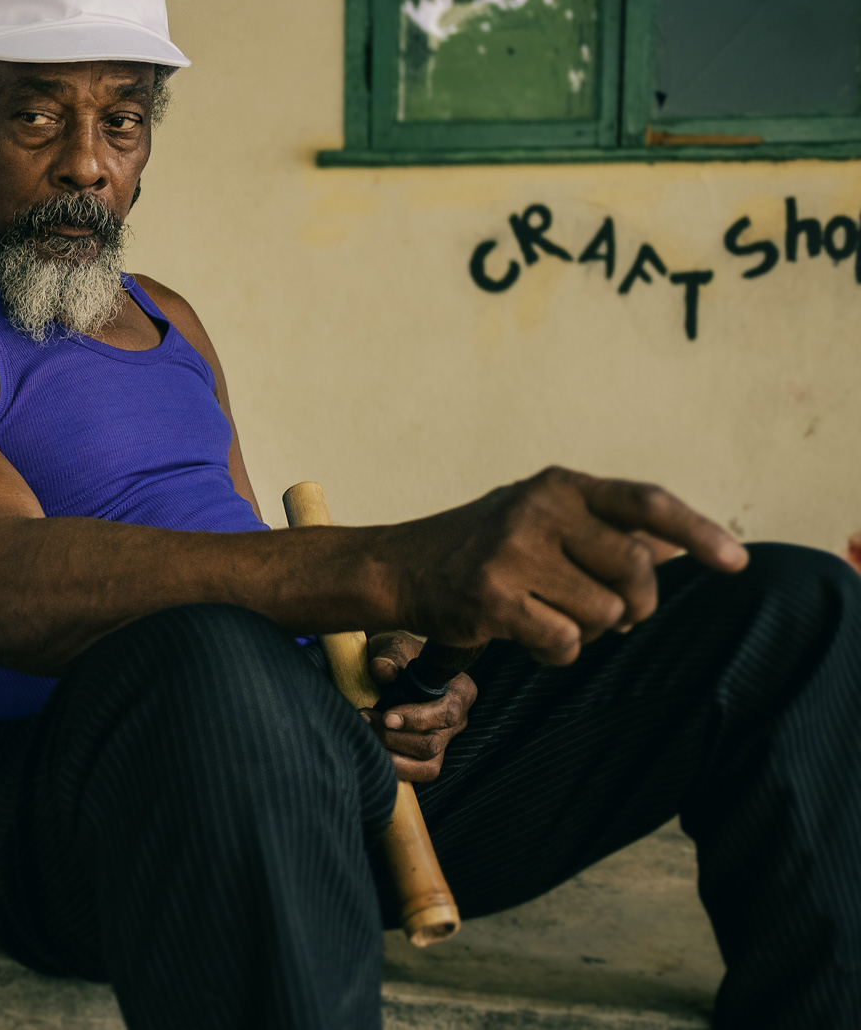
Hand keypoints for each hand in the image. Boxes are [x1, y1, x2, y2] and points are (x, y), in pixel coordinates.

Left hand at [362, 631, 474, 782]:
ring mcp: (444, 742)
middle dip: (394, 737)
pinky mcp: (427, 758)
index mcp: (460, 691)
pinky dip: (392, 767)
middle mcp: (458, 720)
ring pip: (428, 766)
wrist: (391, 666)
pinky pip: (416, 774)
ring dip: (392, 756)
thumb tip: (381, 670)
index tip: (386, 716)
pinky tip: (371, 750)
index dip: (417, 719)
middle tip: (364, 718)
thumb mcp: (393, 646)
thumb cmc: (397, 655)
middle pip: (433, 743)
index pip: (447, 713)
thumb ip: (390, 656)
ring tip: (366, 734)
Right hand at [390, 467, 747, 667]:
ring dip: (587, 631)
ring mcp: (513, 552)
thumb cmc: (485, 546)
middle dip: (636, 604)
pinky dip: (558, 653)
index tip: (736, 564)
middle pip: (635, 571)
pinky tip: (530, 637)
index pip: (646, 503)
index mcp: (560, 485)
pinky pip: (565, 644)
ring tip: (550, 616)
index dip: (698, 532)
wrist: (401, 566)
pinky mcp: (492, 597)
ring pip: (602, 615)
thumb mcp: (544, 520)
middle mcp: (538, 510)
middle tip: (615, 615)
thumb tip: (681, 549)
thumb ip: (606, 530)